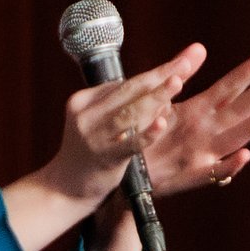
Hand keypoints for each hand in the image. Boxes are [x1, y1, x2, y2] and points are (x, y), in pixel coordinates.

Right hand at [43, 43, 207, 201]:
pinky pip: (129, 144)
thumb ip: (131, 102)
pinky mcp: (104, 158)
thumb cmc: (93, 151)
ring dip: (156, 97)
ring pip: (129, 113)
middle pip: (129, 91)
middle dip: (160, 76)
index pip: (125, 83)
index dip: (156, 74)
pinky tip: (162, 123)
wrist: (65, 189)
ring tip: (177, 83)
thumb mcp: (103, 121)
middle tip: (185, 64)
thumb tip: (170, 77)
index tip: (182, 61)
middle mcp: (86, 115)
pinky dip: (147, 133)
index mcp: (84, 100)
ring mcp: (93, 137)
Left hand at [134, 51, 249, 198]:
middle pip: (236, 111)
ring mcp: (201, 154)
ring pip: (232, 139)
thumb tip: (200, 47)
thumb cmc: (146, 132)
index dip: (246, 74)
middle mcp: (204, 131)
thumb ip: (180, 75)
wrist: (129, 170)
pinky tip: (244, 156)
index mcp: (198, 111)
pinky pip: (213, 173)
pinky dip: (229, 166)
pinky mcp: (191, 177)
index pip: (228, 89)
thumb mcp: (161, 100)